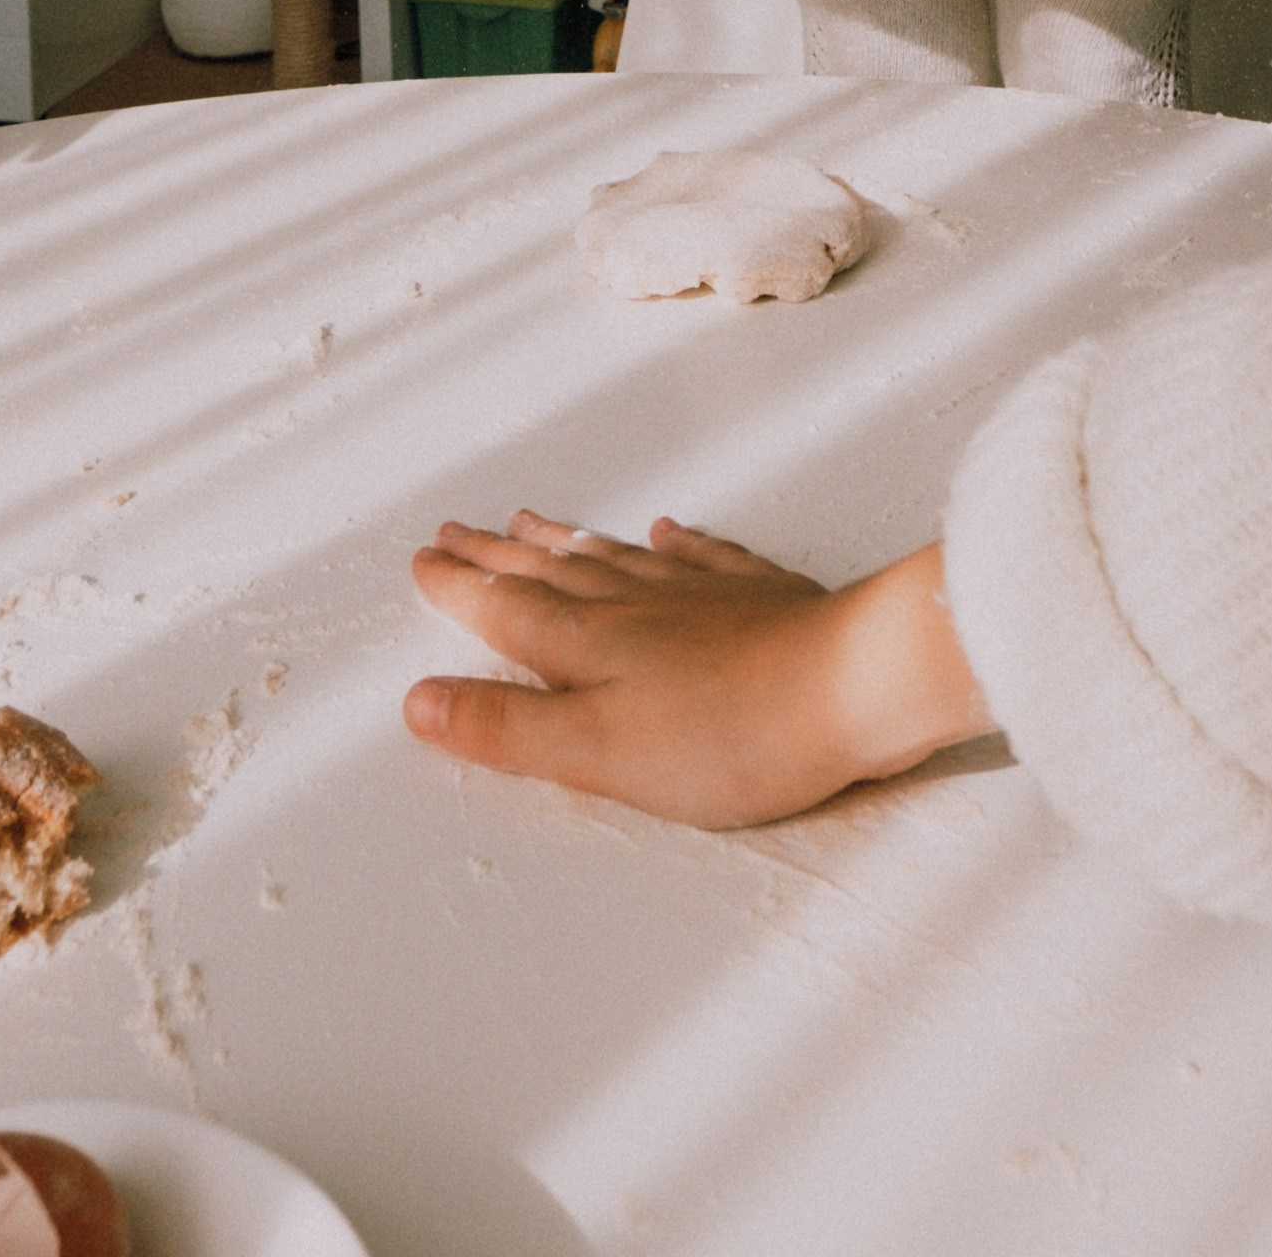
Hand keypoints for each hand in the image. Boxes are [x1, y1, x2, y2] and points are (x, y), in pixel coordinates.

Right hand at [405, 515, 990, 827]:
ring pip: (617, 556)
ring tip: (533, 520)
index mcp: (589, 642)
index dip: (460, 587)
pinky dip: (679, 543)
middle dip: (498, 554)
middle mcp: (637, 603)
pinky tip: (670, 531)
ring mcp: (703, 593)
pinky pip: (705, 557)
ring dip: (568, 540)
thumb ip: (509, 727)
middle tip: (456, 529)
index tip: (423, 558)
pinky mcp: (763, 596)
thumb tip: (418, 701)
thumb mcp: (599, 751)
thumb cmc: (725, 736)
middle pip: (554, 570)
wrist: (852, 683)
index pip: (507, 607)